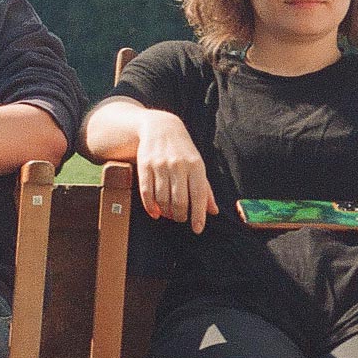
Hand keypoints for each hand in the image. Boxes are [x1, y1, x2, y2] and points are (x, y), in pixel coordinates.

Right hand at [134, 113, 217, 232]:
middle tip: (181, 219)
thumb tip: (213, 211)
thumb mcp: (198, 165)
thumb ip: (205, 189)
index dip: (198, 215)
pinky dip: (150, 207)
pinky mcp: (144, 166)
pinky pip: (147, 193)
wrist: (161, 127)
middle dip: (181, 216)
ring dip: (166, 213)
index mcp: (196, 166)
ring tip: (169, 215)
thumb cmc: (183, 151)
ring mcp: (160, 165)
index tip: (197, 229)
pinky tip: (155, 213)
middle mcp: (178, 165)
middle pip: (179, 201)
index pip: (198, 195)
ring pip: (162, 199)